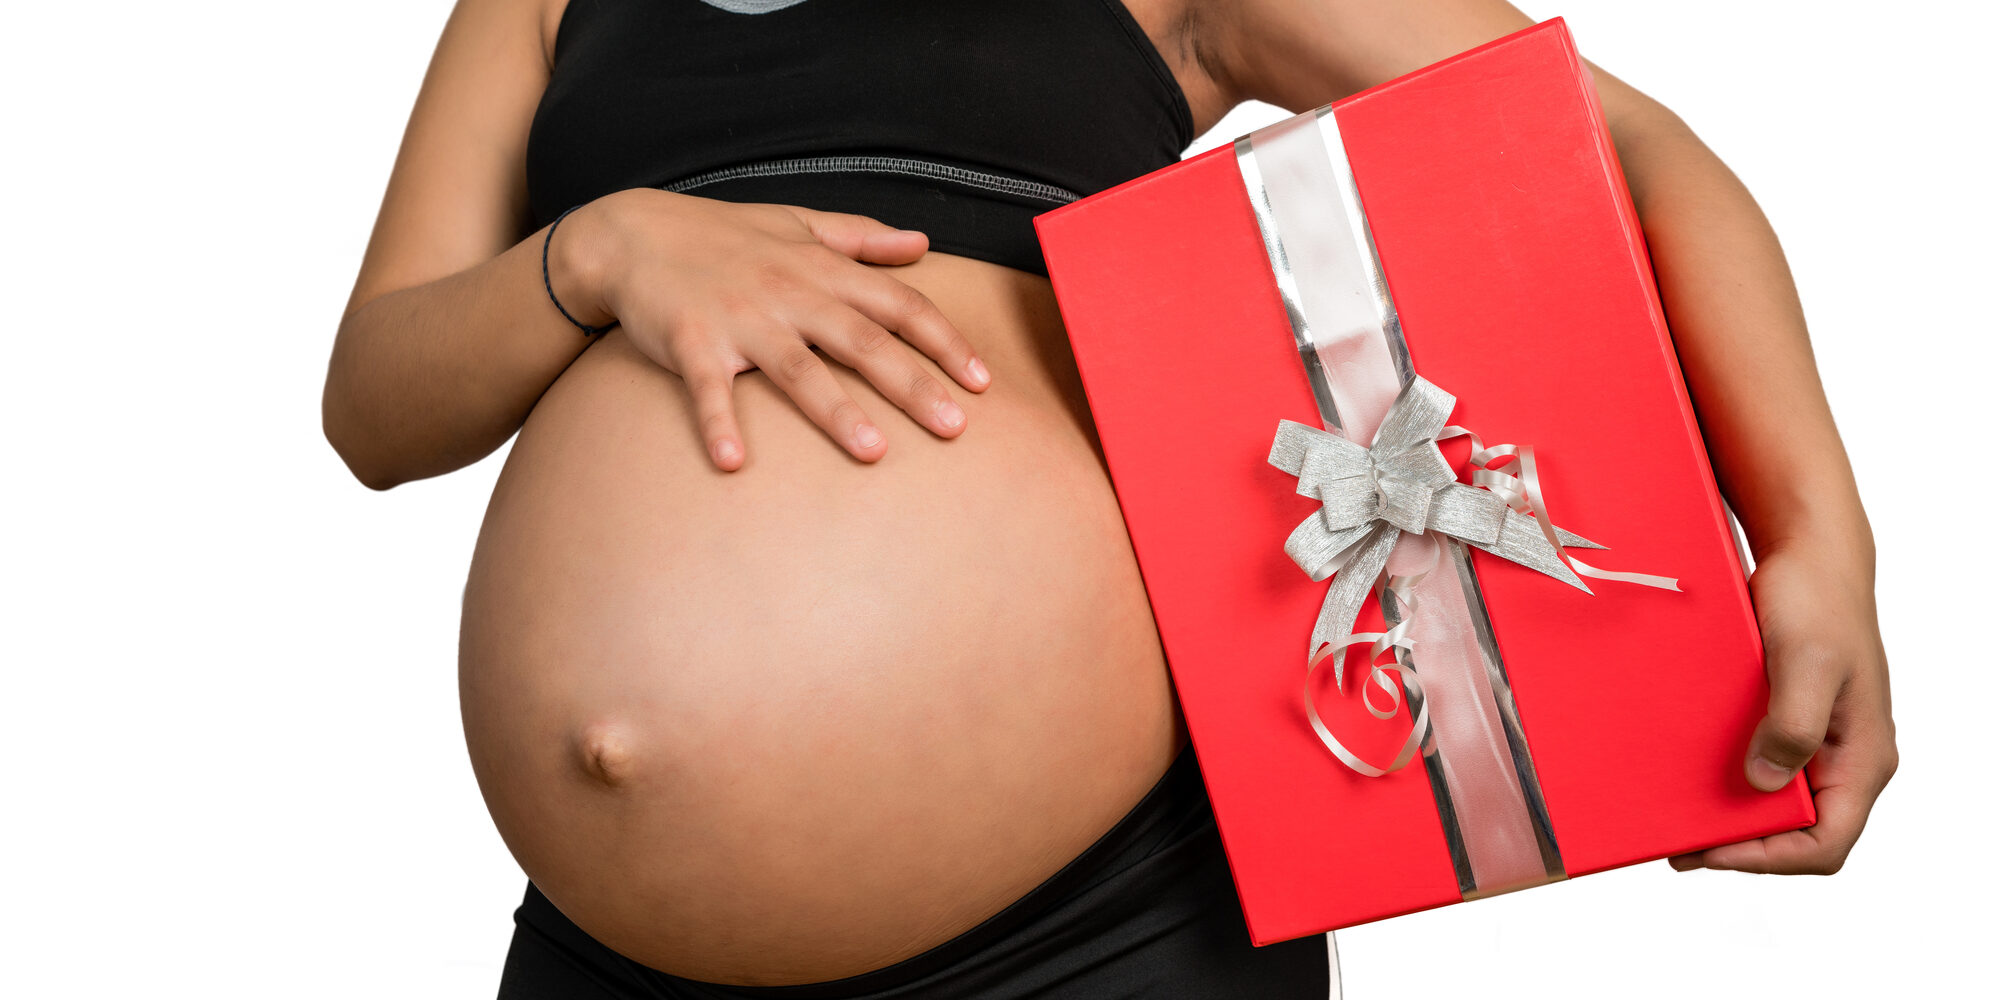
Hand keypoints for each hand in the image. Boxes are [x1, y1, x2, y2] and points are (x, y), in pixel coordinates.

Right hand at [550, 188, 990, 469]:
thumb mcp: (797, 225)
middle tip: (955, 428)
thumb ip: (861, 239)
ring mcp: (740, 318)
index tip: (981, 381)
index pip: (897, 304)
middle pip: (862, 341)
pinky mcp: (691, 341)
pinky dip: (718, 422)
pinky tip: (733, 462)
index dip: (942, 341)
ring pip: (797, 368)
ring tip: (872, 453)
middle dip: (912, 384)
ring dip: (834, 411)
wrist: (631, 235)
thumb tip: (921, 243)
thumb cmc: (722, 236)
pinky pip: (708, 387)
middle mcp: (788, 292)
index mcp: (820, 269)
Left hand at [1668, 542, 1896, 873]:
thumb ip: (1793, 726)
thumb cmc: (1817, 600)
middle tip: (1681, 844)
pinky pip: (1762, 767)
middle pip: (1800, 832)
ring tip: (1678, 818)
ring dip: (1732, 817)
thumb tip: (1764, 782)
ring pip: (1778, 803)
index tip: (1713, 851)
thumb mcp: (1806, 661)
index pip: (1828, 841)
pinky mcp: (1789, 721)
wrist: (1808, 555)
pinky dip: (1728, 782)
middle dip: (1743, 845)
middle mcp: (1844, 759)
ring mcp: (1818, 742)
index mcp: (1863, 757)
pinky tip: (1688, 778)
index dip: (1770, 858)